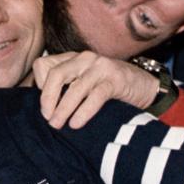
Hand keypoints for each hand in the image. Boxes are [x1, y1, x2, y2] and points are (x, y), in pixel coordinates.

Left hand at [32, 51, 159, 128]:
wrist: (144, 86)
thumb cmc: (107, 89)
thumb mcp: (82, 84)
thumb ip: (63, 89)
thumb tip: (41, 108)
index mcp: (72, 58)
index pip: (43, 65)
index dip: (39, 86)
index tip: (43, 107)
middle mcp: (84, 58)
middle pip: (55, 74)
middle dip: (48, 98)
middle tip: (47, 118)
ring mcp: (101, 67)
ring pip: (75, 87)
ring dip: (63, 109)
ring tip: (57, 125)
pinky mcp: (116, 80)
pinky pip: (95, 96)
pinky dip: (83, 111)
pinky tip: (76, 123)